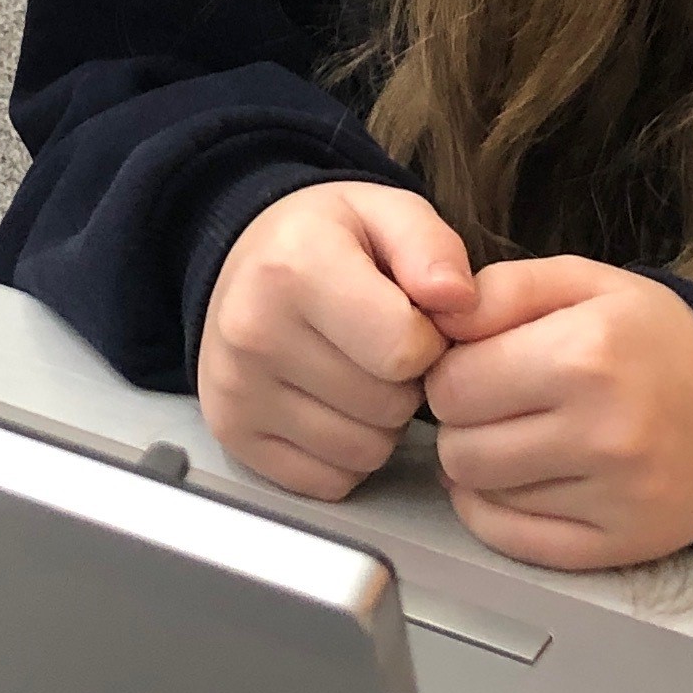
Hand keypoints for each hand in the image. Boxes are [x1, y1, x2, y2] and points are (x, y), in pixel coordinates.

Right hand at [199, 182, 479, 501]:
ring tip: (356, 372)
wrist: (246, 260)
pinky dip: (343, 455)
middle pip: (387, 407)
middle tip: (379, 346)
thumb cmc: (325, 240)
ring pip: (363, 452)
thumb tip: (460, 302)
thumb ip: (432, 248)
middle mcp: (253, 332)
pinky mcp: (233, 433)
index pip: (405, 352)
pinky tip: (330, 405)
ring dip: (378, 423)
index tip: (412, 319)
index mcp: (294, 268)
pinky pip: (329, 480)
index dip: (430, 342)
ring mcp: (237, 390)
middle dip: (404, 383)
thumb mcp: (386, 211)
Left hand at [421, 260, 692, 570]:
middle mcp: (603, 433)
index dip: (452, 372)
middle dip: (464, 423)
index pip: (452, 385)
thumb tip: (433, 321)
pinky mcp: (623, 544)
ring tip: (523, 436)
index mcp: (586, 355)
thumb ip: (500, 290)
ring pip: (482, 495)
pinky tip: (524, 480)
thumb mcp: (582, 282)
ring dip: (485, 467)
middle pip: (460, 448)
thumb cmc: (653, 338)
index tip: (479, 365)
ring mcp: (616, 497)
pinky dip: (500, 514)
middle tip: (500, 404)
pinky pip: (515, 542)